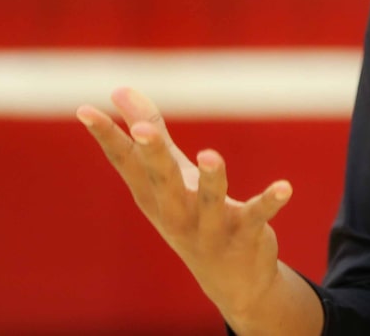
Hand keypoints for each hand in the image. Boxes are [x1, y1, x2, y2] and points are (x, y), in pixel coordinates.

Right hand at [77, 87, 293, 323]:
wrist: (230, 280)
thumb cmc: (191, 213)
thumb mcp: (170, 174)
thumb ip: (150, 132)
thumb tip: (119, 89)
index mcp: (153, 196)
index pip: (126, 163)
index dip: (106, 137)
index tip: (84, 110)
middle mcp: (175, 213)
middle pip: (162, 181)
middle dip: (153, 156)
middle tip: (142, 130)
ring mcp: (209, 228)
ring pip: (208, 202)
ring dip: (211, 180)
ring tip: (210, 154)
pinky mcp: (244, 234)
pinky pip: (256, 216)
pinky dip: (269, 201)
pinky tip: (285, 187)